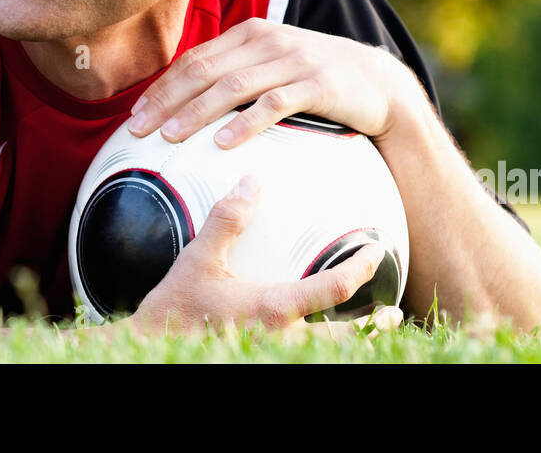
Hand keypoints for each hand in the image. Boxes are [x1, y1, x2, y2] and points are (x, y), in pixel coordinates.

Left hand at [126, 18, 423, 149]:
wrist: (378, 82)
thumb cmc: (316, 79)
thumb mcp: (274, 66)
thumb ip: (237, 74)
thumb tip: (186, 106)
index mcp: (250, 33)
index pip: (194, 60)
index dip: (161, 88)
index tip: (134, 116)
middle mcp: (267, 40)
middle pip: (204, 71)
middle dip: (166, 101)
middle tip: (138, 131)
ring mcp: (292, 60)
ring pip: (232, 86)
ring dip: (196, 112)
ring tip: (170, 137)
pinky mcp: (316, 83)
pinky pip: (273, 104)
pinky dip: (244, 123)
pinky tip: (222, 144)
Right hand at [129, 174, 402, 338]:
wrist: (148, 352)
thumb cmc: (173, 309)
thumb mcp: (198, 259)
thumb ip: (228, 219)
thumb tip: (251, 181)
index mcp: (274, 308)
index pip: (335, 288)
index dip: (362, 268)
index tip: (375, 250)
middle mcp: (282, 337)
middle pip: (344, 338)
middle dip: (372, 330)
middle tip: (392, 315)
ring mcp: (273, 353)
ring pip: (324, 352)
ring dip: (349, 343)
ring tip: (368, 333)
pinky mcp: (258, 359)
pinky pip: (297, 353)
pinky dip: (316, 345)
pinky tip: (312, 336)